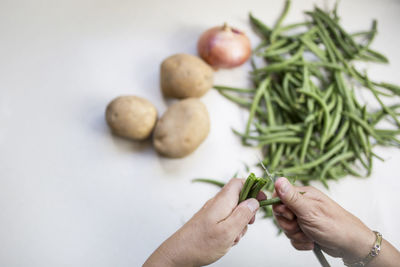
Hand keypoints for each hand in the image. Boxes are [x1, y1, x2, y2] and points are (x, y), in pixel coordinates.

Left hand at [143, 178, 260, 266]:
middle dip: (247, 212)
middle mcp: (217, 203)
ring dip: (239, 225)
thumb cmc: (200, 244)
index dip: (253, 187)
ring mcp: (213, 212)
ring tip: (232, 238)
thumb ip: (243, 214)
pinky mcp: (210, 221)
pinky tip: (226, 241)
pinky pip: (227, 221)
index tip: (262, 200)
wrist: (178, 254)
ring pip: (234, 212)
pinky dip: (230, 230)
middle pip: (240, 198)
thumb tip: (254, 201)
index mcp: (222, 201)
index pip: (239, 182)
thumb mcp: (228, 231)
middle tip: (246, 226)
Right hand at [272, 177, 374, 261]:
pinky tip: (311, 241)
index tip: (290, 214)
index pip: (279, 196)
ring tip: (310, 234)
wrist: (351, 246)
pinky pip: (293, 237)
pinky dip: (300, 242)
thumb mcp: (309, 211)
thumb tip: (279, 180)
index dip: (280, 208)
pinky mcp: (305, 230)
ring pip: (286, 227)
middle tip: (301, 226)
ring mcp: (304, 218)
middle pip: (281, 214)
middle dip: (289, 225)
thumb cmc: (335, 226)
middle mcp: (303, 205)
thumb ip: (291, 197)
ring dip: (296, 235)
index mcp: (304, 195)